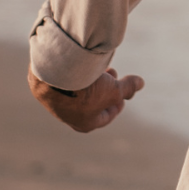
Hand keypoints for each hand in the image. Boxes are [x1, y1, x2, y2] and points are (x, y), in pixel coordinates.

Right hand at [28, 65, 144, 132]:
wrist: (55, 78)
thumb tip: (141, 84)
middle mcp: (70, 118)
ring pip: (80, 93)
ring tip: (100, 66)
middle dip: (106, 88)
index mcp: (86, 124)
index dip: (118, 103)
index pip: (106, 116)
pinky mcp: (48, 90)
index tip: (124, 93)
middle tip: (113, 73)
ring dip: (92, 81)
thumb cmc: (87, 88)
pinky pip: (67, 84)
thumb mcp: (114, 89)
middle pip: (93, 103)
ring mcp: (57, 104)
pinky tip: (83, 65)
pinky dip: (78, 76)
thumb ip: (128, 88)